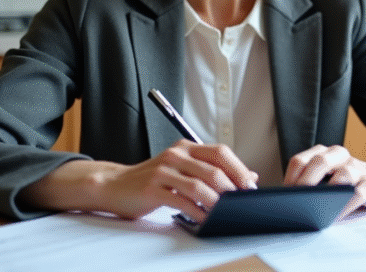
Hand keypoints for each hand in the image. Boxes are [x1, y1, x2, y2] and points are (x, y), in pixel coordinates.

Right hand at [20, 140, 257, 220]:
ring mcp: (163, 170)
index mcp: (186, 147)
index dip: (238, 168)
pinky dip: (196, 212)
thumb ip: (212, 170)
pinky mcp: (152, 188)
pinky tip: (204, 219)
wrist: (115, 185)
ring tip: (225, 213)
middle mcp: (176, 154)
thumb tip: (249, 176)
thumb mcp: (183, 168)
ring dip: (216, 202)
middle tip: (241, 202)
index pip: (220, 152)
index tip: (250, 186)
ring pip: (199, 186)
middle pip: (213, 169)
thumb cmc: (153, 179)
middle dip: (232, 188)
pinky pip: (181, 201)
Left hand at [283, 145, 365, 218]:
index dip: (289, 179)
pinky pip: (358, 193)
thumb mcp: (326, 178)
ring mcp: (356, 169)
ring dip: (328, 192)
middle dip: (306, 182)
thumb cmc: (344, 183)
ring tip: (316, 208)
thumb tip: (285, 204)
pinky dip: (346, 205)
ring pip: (343, 174)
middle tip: (296, 200)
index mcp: (322, 153)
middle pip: (320, 161)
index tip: (282, 198)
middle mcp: (339, 156)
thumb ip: (309, 184)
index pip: (300, 161)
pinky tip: (335, 215)